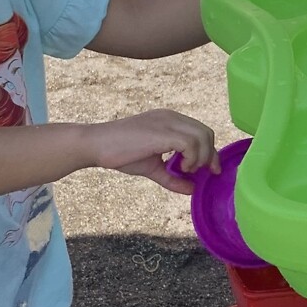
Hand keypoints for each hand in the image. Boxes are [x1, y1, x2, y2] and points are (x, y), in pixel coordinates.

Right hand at [88, 111, 216, 190]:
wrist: (95, 145)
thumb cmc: (120, 153)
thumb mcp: (152, 168)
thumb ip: (172, 177)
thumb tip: (192, 190)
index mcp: (170, 120)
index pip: (201, 131)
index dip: (209, 151)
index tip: (210, 170)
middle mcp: (171, 117)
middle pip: (206, 132)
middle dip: (209, 155)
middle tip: (199, 172)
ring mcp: (167, 122)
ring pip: (202, 136)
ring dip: (199, 157)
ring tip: (185, 169)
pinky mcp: (162, 132)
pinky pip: (190, 143)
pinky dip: (191, 158)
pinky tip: (179, 167)